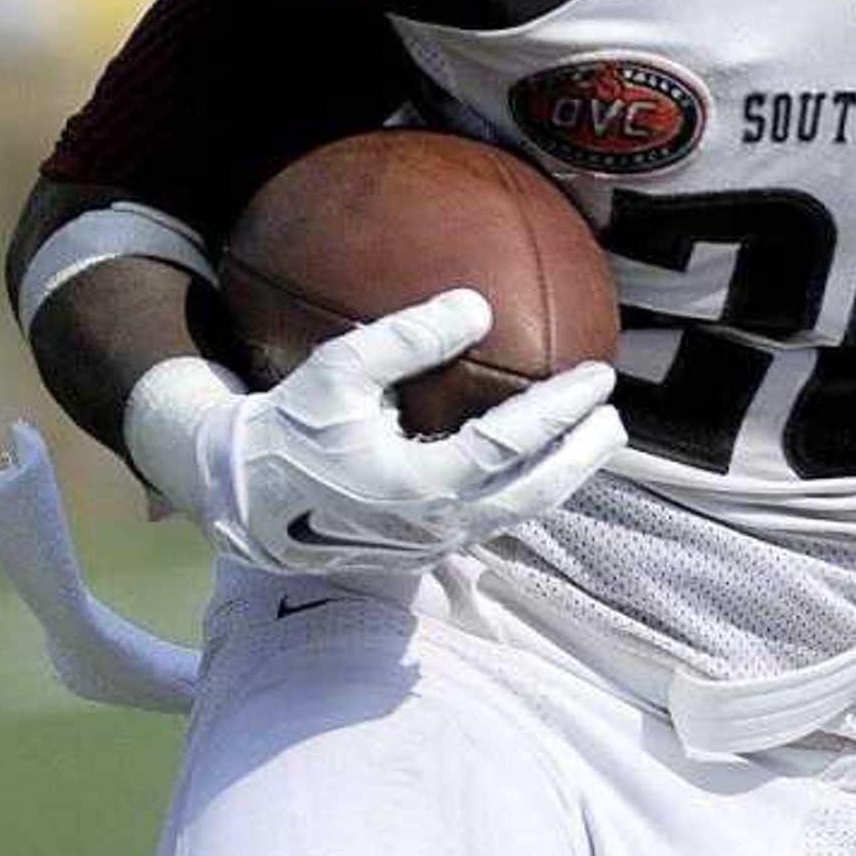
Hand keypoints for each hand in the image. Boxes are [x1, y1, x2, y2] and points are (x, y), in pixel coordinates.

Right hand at [126, 290, 622, 578]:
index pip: (509, 446)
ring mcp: (429, 545)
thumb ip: (406, 337)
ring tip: (594, 442)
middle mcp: (431, 525)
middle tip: (614, 417)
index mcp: (414, 483)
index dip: (558, 411)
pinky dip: (525, 492)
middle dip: (581, 457)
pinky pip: (490, 521)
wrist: (241, 492)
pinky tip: (542, 464)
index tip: (597, 377)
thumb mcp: (337, 368)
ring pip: (514, 516)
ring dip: (561, 479)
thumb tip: (478, 304)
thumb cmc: (288, 422)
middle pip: (531, 495)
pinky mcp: (420, 550)